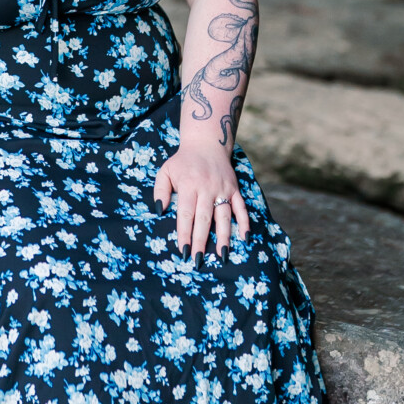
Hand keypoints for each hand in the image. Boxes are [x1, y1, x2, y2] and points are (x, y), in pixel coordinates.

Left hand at [154, 140, 247, 259]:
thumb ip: (160, 191)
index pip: (186, 214)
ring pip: (224, 216)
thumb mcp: (165, 171)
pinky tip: (244, 237)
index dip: (184, 234)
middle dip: (201, 241)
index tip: (183, 251)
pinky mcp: (235, 188)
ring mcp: (223, 189)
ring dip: (224, 237)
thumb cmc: (182, 162)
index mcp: (189, 185)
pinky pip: (241, 207)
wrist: (206, 143)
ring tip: (222, 255)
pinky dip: (244, 222)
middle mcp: (207, 188)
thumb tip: (158, 211)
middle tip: (198, 260)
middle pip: (204, 219)